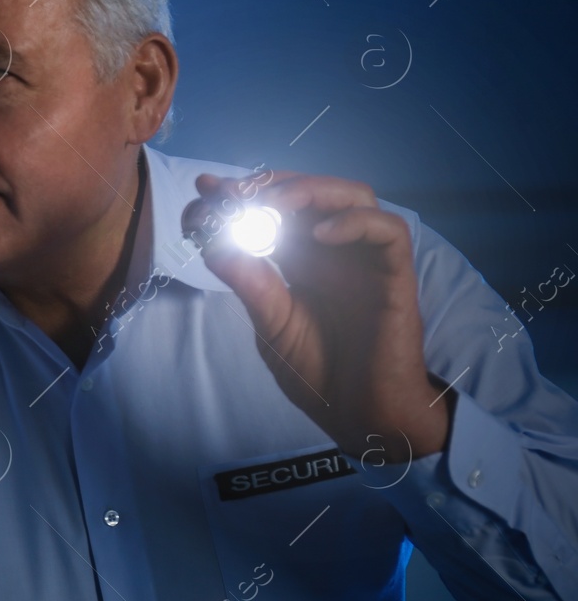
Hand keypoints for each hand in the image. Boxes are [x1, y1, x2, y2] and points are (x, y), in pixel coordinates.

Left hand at [193, 171, 451, 463]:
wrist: (360, 416)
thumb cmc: (318, 372)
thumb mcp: (270, 324)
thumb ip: (248, 282)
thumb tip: (211, 241)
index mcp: (302, 260)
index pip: (276, 210)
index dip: (243, 193)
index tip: (204, 189)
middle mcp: (335, 251)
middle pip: (312, 192)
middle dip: (270, 185)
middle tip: (232, 192)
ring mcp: (366, 259)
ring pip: (354, 196)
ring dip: (311, 190)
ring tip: (272, 205)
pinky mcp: (396, 276)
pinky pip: (389, 231)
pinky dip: (355, 222)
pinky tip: (319, 235)